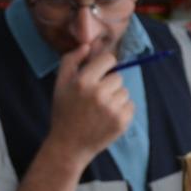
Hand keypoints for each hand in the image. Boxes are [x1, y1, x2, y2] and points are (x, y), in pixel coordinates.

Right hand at [49, 45, 133, 159]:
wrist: (69, 145)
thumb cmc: (64, 111)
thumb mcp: (60, 84)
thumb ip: (71, 60)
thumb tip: (88, 45)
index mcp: (83, 81)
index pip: (109, 59)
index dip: (105, 65)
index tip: (100, 74)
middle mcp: (99, 94)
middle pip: (118, 76)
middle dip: (109, 84)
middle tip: (95, 98)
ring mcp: (112, 109)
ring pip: (125, 91)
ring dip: (116, 98)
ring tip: (100, 109)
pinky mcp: (122, 122)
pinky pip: (130, 105)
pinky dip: (122, 110)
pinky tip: (107, 118)